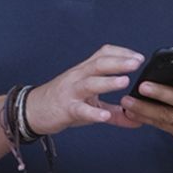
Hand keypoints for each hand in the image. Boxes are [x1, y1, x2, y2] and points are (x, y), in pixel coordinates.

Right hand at [25, 45, 144, 136]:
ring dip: (108, 82)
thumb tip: (136, 119)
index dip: (122, 53)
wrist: (33, 110)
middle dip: (119, 62)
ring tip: (125, 81)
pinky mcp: (66, 108)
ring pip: (90, 83)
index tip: (139, 57)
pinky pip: (80, 109)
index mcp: (85, 71)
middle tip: (136, 63)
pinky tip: (104, 115)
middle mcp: (78, 77)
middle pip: (99, 64)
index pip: (103, 54)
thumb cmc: (63, 102)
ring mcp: (72, 92)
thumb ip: (115, 111)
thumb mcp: (91, 103)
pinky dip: (93, 112)